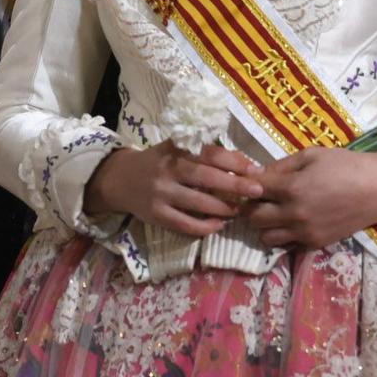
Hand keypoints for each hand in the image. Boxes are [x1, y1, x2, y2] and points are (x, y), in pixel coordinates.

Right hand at [84, 141, 263, 237]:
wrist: (119, 180)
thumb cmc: (157, 163)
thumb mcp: (175, 150)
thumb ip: (203, 154)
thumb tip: (244, 165)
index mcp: (175, 150)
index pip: (209, 153)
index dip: (234, 161)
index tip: (255, 169)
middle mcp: (168, 170)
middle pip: (206, 178)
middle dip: (235, 185)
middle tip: (257, 191)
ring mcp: (161, 194)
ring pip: (198, 203)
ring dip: (223, 208)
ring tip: (239, 210)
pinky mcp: (157, 215)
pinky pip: (186, 224)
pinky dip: (206, 226)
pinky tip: (218, 225)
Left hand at [248, 148, 376, 249]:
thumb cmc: (345, 165)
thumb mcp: (311, 155)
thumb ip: (281, 166)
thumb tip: (257, 174)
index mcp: (291, 188)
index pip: (253, 189)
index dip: (248, 183)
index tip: (250, 180)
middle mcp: (293, 214)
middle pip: (252, 217)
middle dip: (251, 206)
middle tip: (259, 198)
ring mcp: (304, 232)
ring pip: (265, 237)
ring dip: (264, 225)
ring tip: (274, 212)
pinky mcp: (315, 243)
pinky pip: (286, 244)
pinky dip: (283, 235)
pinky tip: (291, 222)